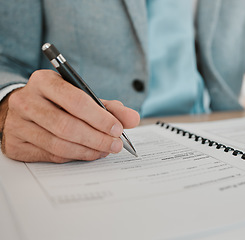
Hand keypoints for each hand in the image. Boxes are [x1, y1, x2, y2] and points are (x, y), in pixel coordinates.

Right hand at [0, 69, 139, 162]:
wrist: (26, 109)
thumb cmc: (59, 102)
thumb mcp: (84, 98)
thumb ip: (110, 108)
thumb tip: (133, 119)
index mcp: (44, 81)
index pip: (76, 101)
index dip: (100, 118)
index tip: (118, 129)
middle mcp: (26, 101)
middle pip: (67, 126)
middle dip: (97, 138)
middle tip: (115, 145)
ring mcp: (17, 124)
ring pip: (59, 144)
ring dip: (88, 151)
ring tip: (105, 150)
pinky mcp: (15, 144)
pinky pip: (51, 155)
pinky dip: (75, 157)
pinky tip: (89, 153)